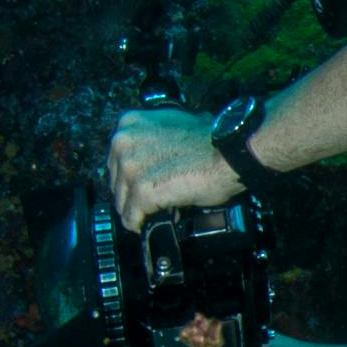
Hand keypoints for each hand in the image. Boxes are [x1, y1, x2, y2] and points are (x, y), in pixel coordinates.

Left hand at [111, 108, 248, 225]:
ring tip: (159, 210)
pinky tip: (151, 223)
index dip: (132, 175)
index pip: (116, 159)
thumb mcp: (174, 125)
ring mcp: (130, 167)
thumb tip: (153, 156)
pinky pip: (131, 218)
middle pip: (116, 181)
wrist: (230, 154)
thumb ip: (154, 139)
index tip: (146, 183)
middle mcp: (123, 142)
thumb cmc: (210, 141)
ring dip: (138, 210)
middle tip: (156, 198)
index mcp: (130, 123)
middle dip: (133, 193)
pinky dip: (141, 224)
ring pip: (122, 202)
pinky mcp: (141, 192)